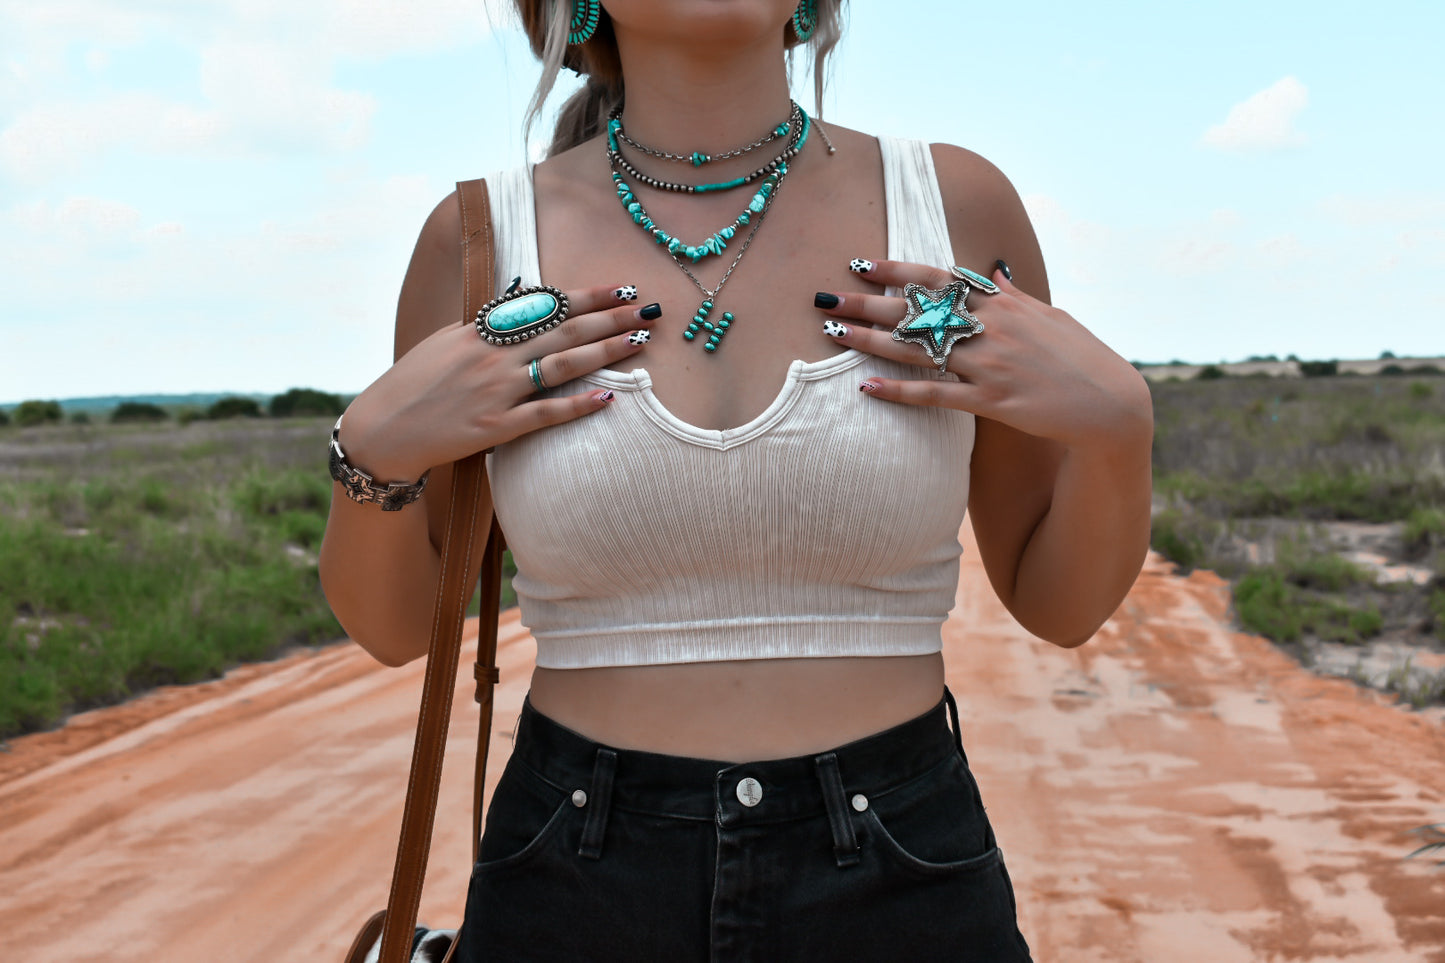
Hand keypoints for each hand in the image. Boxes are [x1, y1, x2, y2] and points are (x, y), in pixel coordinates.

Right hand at [340, 285, 656, 480]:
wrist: (382, 430)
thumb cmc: (417, 383)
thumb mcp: (448, 341)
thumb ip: (488, 324)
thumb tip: (524, 299)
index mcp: (480, 331)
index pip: (544, 306)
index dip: (586, 296)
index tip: (620, 289)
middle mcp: (492, 356)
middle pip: (563, 330)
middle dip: (609, 318)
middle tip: (647, 310)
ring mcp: (494, 391)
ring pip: (561, 366)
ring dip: (604, 352)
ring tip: (639, 342)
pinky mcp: (494, 427)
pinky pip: (544, 414)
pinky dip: (576, 406)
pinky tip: (607, 399)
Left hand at [816, 259, 1151, 453]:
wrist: (1112, 405)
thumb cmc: (1080, 358)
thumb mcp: (1050, 316)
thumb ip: (1016, 295)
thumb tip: (995, 271)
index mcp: (1003, 305)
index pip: (941, 279)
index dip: (899, 270)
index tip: (862, 264)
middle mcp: (992, 330)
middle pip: (918, 312)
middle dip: (867, 304)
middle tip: (825, 298)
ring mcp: (991, 366)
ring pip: (919, 351)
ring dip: (871, 343)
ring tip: (832, 335)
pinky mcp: (992, 403)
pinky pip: (936, 396)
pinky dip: (900, 392)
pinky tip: (867, 388)